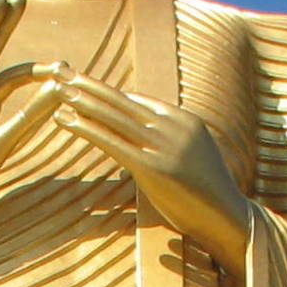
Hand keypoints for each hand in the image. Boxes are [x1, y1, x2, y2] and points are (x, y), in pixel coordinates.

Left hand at [54, 70, 252, 269]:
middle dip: (89, 84)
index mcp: (183, 120)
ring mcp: (163, 146)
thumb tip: (145, 140)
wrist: (228, 217)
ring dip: (83, 101)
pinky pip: (112, 142)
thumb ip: (169, 143)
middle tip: (61, 70)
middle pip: (122, 100)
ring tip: (57, 88)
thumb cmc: (207, 195)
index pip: (138, 101)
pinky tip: (66, 119)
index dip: (108, 92)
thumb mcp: (191, 158)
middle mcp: (173, 127)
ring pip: (114, 116)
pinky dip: (86, 128)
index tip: (84, 82)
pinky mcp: (152, 168)